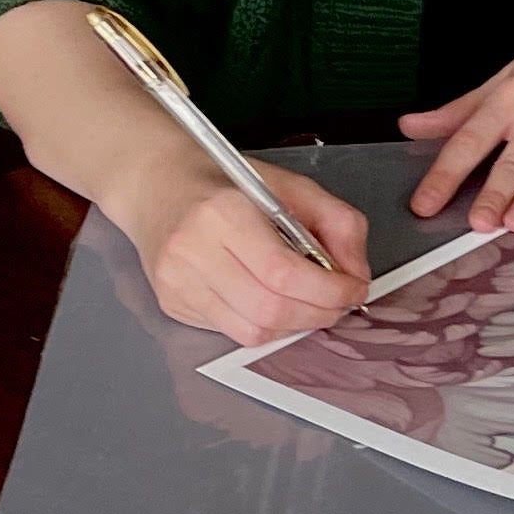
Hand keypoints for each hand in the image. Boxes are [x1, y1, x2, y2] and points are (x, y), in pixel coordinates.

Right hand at [115, 146, 371, 347]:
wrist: (157, 182)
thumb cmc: (227, 182)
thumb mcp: (292, 186)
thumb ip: (338, 224)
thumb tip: (357, 275)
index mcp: (223, 212)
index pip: (284, 274)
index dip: (329, 291)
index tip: (354, 290)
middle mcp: (192, 251)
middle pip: (269, 310)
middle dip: (317, 314)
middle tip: (338, 303)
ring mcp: (177, 282)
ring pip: (251, 332)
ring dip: (293, 325)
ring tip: (309, 304)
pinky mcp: (171, 302)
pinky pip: (230, 331)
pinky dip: (264, 325)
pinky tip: (272, 301)